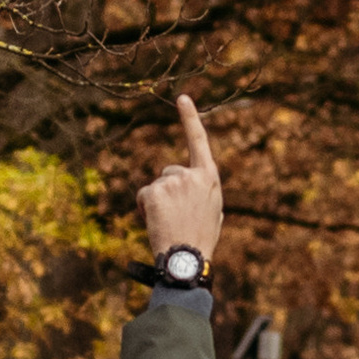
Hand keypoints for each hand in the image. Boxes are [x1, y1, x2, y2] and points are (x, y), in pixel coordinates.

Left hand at [139, 93, 223, 263]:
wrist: (187, 260)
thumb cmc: (201, 240)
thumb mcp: (214, 213)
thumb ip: (205, 193)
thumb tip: (199, 188)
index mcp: (209, 178)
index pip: (198, 141)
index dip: (189, 118)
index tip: (181, 97)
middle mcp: (192, 175)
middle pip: (169, 172)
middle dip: (168, 190)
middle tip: (177, 217)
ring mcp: (172, 181)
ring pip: (156, 186)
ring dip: (157, 202)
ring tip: (168, 223)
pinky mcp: (155, 191)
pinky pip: (144, 195)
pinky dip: (145, 208)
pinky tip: (157, 222)